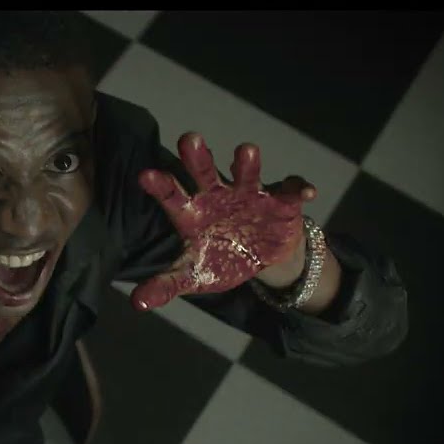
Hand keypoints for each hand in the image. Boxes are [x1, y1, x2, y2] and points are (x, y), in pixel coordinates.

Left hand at [130, 133, 316, 310]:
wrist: (260, 259)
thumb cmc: (218, 258)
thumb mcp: (193, 275)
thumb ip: (166, 285)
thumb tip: (138, 304)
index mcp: (192, 211)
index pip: (172, 195)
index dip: (160, 186)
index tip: (146, 175)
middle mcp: (217, 194)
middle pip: (204, 171)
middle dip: (197, 156)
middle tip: (189, 139)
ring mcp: (249, 193)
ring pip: (247, 172)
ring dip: (247, 163)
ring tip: (246, 151)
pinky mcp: (280, 199)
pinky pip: (290, 189)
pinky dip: (298, 188)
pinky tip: (306, 192)